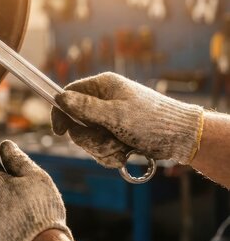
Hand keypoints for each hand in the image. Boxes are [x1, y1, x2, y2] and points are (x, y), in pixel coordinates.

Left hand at [0, 141, 70, 240]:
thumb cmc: (40, 210)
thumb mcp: (35, 176)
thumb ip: (17, 158)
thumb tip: (4, 144)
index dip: (5, 170)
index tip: (18, 176)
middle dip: (6, 191)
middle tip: (28, 198)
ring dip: (5, 209)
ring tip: (28, 216)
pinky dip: (4, 227)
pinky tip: (21, 230)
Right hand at [51, 72, 203, 167]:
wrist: (181, 138)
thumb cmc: (151, 121)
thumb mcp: (115, 115)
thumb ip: (85, 108)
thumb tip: (59, 97)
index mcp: (103, 86)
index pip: (69, 94)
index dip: (61, 112)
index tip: (59, 131)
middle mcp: (104, 101)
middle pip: (76, 122)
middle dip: (89, 138)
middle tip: (106, 142)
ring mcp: (110, 118)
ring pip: (88, 137)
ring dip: (101, 148)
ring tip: (121, 149)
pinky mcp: (116, 133)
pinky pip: (100, 147)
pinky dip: (110, 154)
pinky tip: (125, 154)